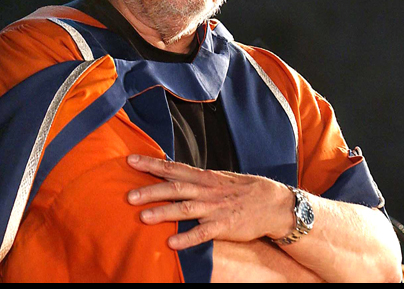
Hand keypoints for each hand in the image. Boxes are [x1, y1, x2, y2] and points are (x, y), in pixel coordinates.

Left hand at [125, 155, 295, 249]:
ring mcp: (215, 208)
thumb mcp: (216, 179)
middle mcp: (206, 190)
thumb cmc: (241, 190)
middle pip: (174, 188)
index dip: (150, 164)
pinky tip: (172, 243)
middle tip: (129, 196)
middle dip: (150, 191)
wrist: (273, 203)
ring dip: (164, 212)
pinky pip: (203, 233)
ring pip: (185, 209)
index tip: (130, 160)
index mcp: (203, 177)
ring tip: (143, 217)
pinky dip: (188, 238)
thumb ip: (193, 178)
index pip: (172, 168)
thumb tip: (168, 173)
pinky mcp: (225, 226)